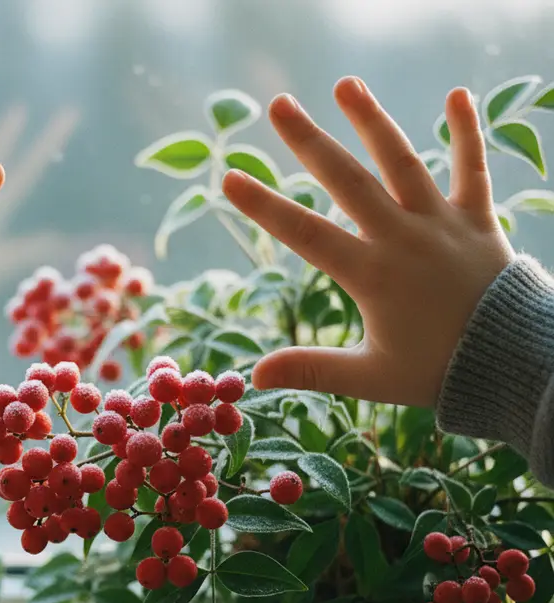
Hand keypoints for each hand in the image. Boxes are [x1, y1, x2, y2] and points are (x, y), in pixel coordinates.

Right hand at [222, 77, 514, 407]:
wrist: (511, 362)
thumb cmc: (436, 371)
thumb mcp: (368, 378)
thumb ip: (311, 371)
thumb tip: (253, 377)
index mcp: (372, 275)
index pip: (305, 234)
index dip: (264, 206)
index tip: (230, 178)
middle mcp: (403, 238)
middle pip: (348, 181)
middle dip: (309, 141)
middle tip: (278, 104)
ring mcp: (442, 223)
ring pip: (403, 162)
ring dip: (373, 121)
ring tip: (345, 84)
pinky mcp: (478, 219)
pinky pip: (473, 168)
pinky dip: (468, 132)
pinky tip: (458, 94)